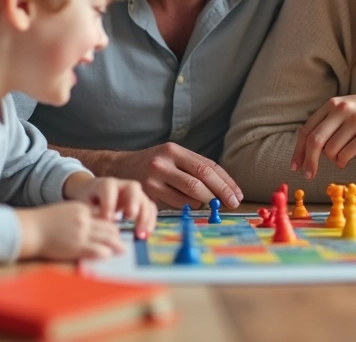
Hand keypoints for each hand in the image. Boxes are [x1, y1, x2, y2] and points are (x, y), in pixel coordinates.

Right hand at [15, 201, 122, 260]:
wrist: (30, 229)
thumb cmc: (42, 222)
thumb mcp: (63, 211)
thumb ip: (78, 215)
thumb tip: (89, 223)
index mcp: (81, 208)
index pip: (104, 214)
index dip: (111, 222)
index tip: (115, 228)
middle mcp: (85, 219)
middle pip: (109, 226)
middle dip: (117, 234)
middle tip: (121, 240)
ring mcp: (82, 233)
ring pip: (108, 237)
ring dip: (117, 244)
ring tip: (121, 249)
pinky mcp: (78, 246)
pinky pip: (99, 250)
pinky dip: (106, 253)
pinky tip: (108, 256)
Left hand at [63, 173, 156, 239]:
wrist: (93, 194)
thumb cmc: (88, 200)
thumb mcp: (84, 205)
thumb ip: (91, 214)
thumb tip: (100, 228)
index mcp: (106, 184)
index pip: (109, 188)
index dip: (109, 202)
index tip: (107, 219)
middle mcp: (123, 185)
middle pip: (133, 189)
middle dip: (133, 203)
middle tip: (130, 218)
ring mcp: (135, 194)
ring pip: (145, 200)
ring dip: (145, 217)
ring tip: (140, 234)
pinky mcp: (141, 203)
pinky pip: (151, 209)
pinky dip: (150, 221)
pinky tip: (146, 235)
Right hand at [106, 143, 241, 210]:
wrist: (118, 168)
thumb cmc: (152, 164)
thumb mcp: (171, 157)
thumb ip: (193, 168)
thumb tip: (224, 187)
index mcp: (174, 150)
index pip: (207, 166)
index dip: (226, 181)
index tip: (237, 194)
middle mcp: (165, 161)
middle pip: (202, 179)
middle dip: (221, 192)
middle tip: (232, 203)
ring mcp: (155, 176)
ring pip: (191, 193)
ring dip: (205, 201)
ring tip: (209, 203)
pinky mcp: (149, 191)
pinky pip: (177, 203)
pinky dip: (189, 206)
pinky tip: (191, 204)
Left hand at [291, 92, 355, 178]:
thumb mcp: (345, 109)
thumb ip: (327, 123)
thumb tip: (306, 150)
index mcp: (332, 104)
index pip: (307, 130)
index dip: (299, 151)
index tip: (295, 166)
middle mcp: (342, 110)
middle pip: (315, 141)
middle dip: (309, 162)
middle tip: (308, 175)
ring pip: (331, 151)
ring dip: (333, 160)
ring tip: (340, 157)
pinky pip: (346, 155)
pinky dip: (343, 162)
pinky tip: (346, 159)